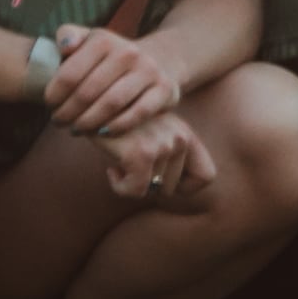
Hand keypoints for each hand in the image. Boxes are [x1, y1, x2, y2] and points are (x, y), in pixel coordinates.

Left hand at [45, 24, 181, 137]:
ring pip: (111, 104)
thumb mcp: (90, 40)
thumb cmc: (111, 57)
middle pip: (88, 92)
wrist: (159, 59)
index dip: (54, 94)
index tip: (49, 105)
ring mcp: (149, 71)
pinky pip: (137, 114)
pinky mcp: (165, 90)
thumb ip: (68, 36)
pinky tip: (102, 133)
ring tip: (76, 129)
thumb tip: (65, 46)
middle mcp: (128, 52)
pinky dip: (116, 127)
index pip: (69, 74)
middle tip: (59, 122)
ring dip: (88, 122)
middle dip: (68, 112)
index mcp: (104, 40)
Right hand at [96, 110, 216, 209]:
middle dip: (148, 184)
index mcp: (185, 134)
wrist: (91, 107)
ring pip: (151, 191)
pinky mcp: (142, 153)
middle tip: (130, 165)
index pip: (206, 176)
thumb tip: (171, 190)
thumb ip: (168, 159)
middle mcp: (179, 137)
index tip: (157, 175)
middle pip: (171, 189)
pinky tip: (111, 170)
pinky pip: (135, 191)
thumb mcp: (151, 138)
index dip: (182, 187)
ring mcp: (162, 144)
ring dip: (130, 183)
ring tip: (120, 162)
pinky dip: (120, 188)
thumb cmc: (119, 129)